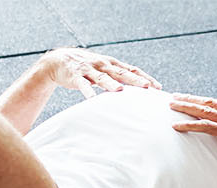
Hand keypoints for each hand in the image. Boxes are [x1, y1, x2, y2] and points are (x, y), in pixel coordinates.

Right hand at [40, 48, 159, 96]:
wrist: (59, 60)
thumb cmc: (87, 68)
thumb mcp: (104, 70)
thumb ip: (118, 78)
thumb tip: (136, 90)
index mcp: (111, 64)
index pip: (132, 69)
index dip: (144, 77)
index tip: (157, 87)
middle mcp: (102, 64)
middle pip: (121, 72)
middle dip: (134, 79)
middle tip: (146, 87)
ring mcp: (89, 69)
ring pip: (102, 77)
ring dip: (111, 83)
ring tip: (120, 91)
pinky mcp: (75, 75)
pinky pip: (82, 84)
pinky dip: (87, 90)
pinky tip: (91, 98)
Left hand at [168, 94, 216, 157]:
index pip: (216, 103)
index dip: (201, 100)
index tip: (190, 98)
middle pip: (205, 103)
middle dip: (188, 99)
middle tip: (172, 97)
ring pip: (202, 111)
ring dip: (184, 107)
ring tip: (170, 105)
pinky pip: (204, 127)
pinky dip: (188, 125)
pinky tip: (176, 126)